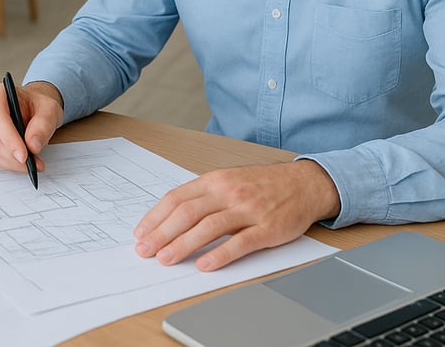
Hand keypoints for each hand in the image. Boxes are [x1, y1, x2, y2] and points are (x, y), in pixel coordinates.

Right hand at [0, 80, 63, 173]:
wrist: (33, 109)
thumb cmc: (38, 106)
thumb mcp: (49, 110)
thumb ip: (43, 125)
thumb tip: (32, 145)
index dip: (10, 139)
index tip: (24, 156)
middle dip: (14, 156)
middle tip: (35, 163)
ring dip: (11, 163)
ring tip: (31, 164)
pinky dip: (5, 165)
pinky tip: (19, 163)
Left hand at [133, 160, 340, 270]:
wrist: (304, 183)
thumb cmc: (261, 185)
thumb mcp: (227, 180)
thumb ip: (201, 196)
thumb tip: (168, 217)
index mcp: (214, 180)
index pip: (176, 198)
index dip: (155, 217)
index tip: (141, 234)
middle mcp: (228, 192)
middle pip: (187, 213)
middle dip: (162, 234)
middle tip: (145, 251)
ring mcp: (248, 210)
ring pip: (209, 227)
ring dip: (183, 244)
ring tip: (166, 259)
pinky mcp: (267, 228)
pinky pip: (240, 242)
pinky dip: (220, 254)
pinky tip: (205, 265)